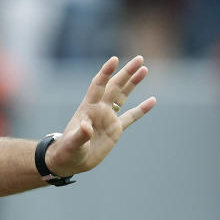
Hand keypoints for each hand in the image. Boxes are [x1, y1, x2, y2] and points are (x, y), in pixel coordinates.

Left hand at [46, 56, 156, 176]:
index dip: (106, 73)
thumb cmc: (67, 151)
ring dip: (133, 83)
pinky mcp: (115, 129)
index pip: (98, 86)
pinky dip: (141, 109)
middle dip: (126, 72)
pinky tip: (152, 100)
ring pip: (123, 96)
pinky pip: (131, 117)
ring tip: (145, 69)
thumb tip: (86, 127)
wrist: (70, 161)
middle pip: (115, 86)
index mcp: (88, 108)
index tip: (114, 59)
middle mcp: (99, 109)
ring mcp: (108, 118)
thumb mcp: (72, 143)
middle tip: (139, 58)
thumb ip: (80, 135)